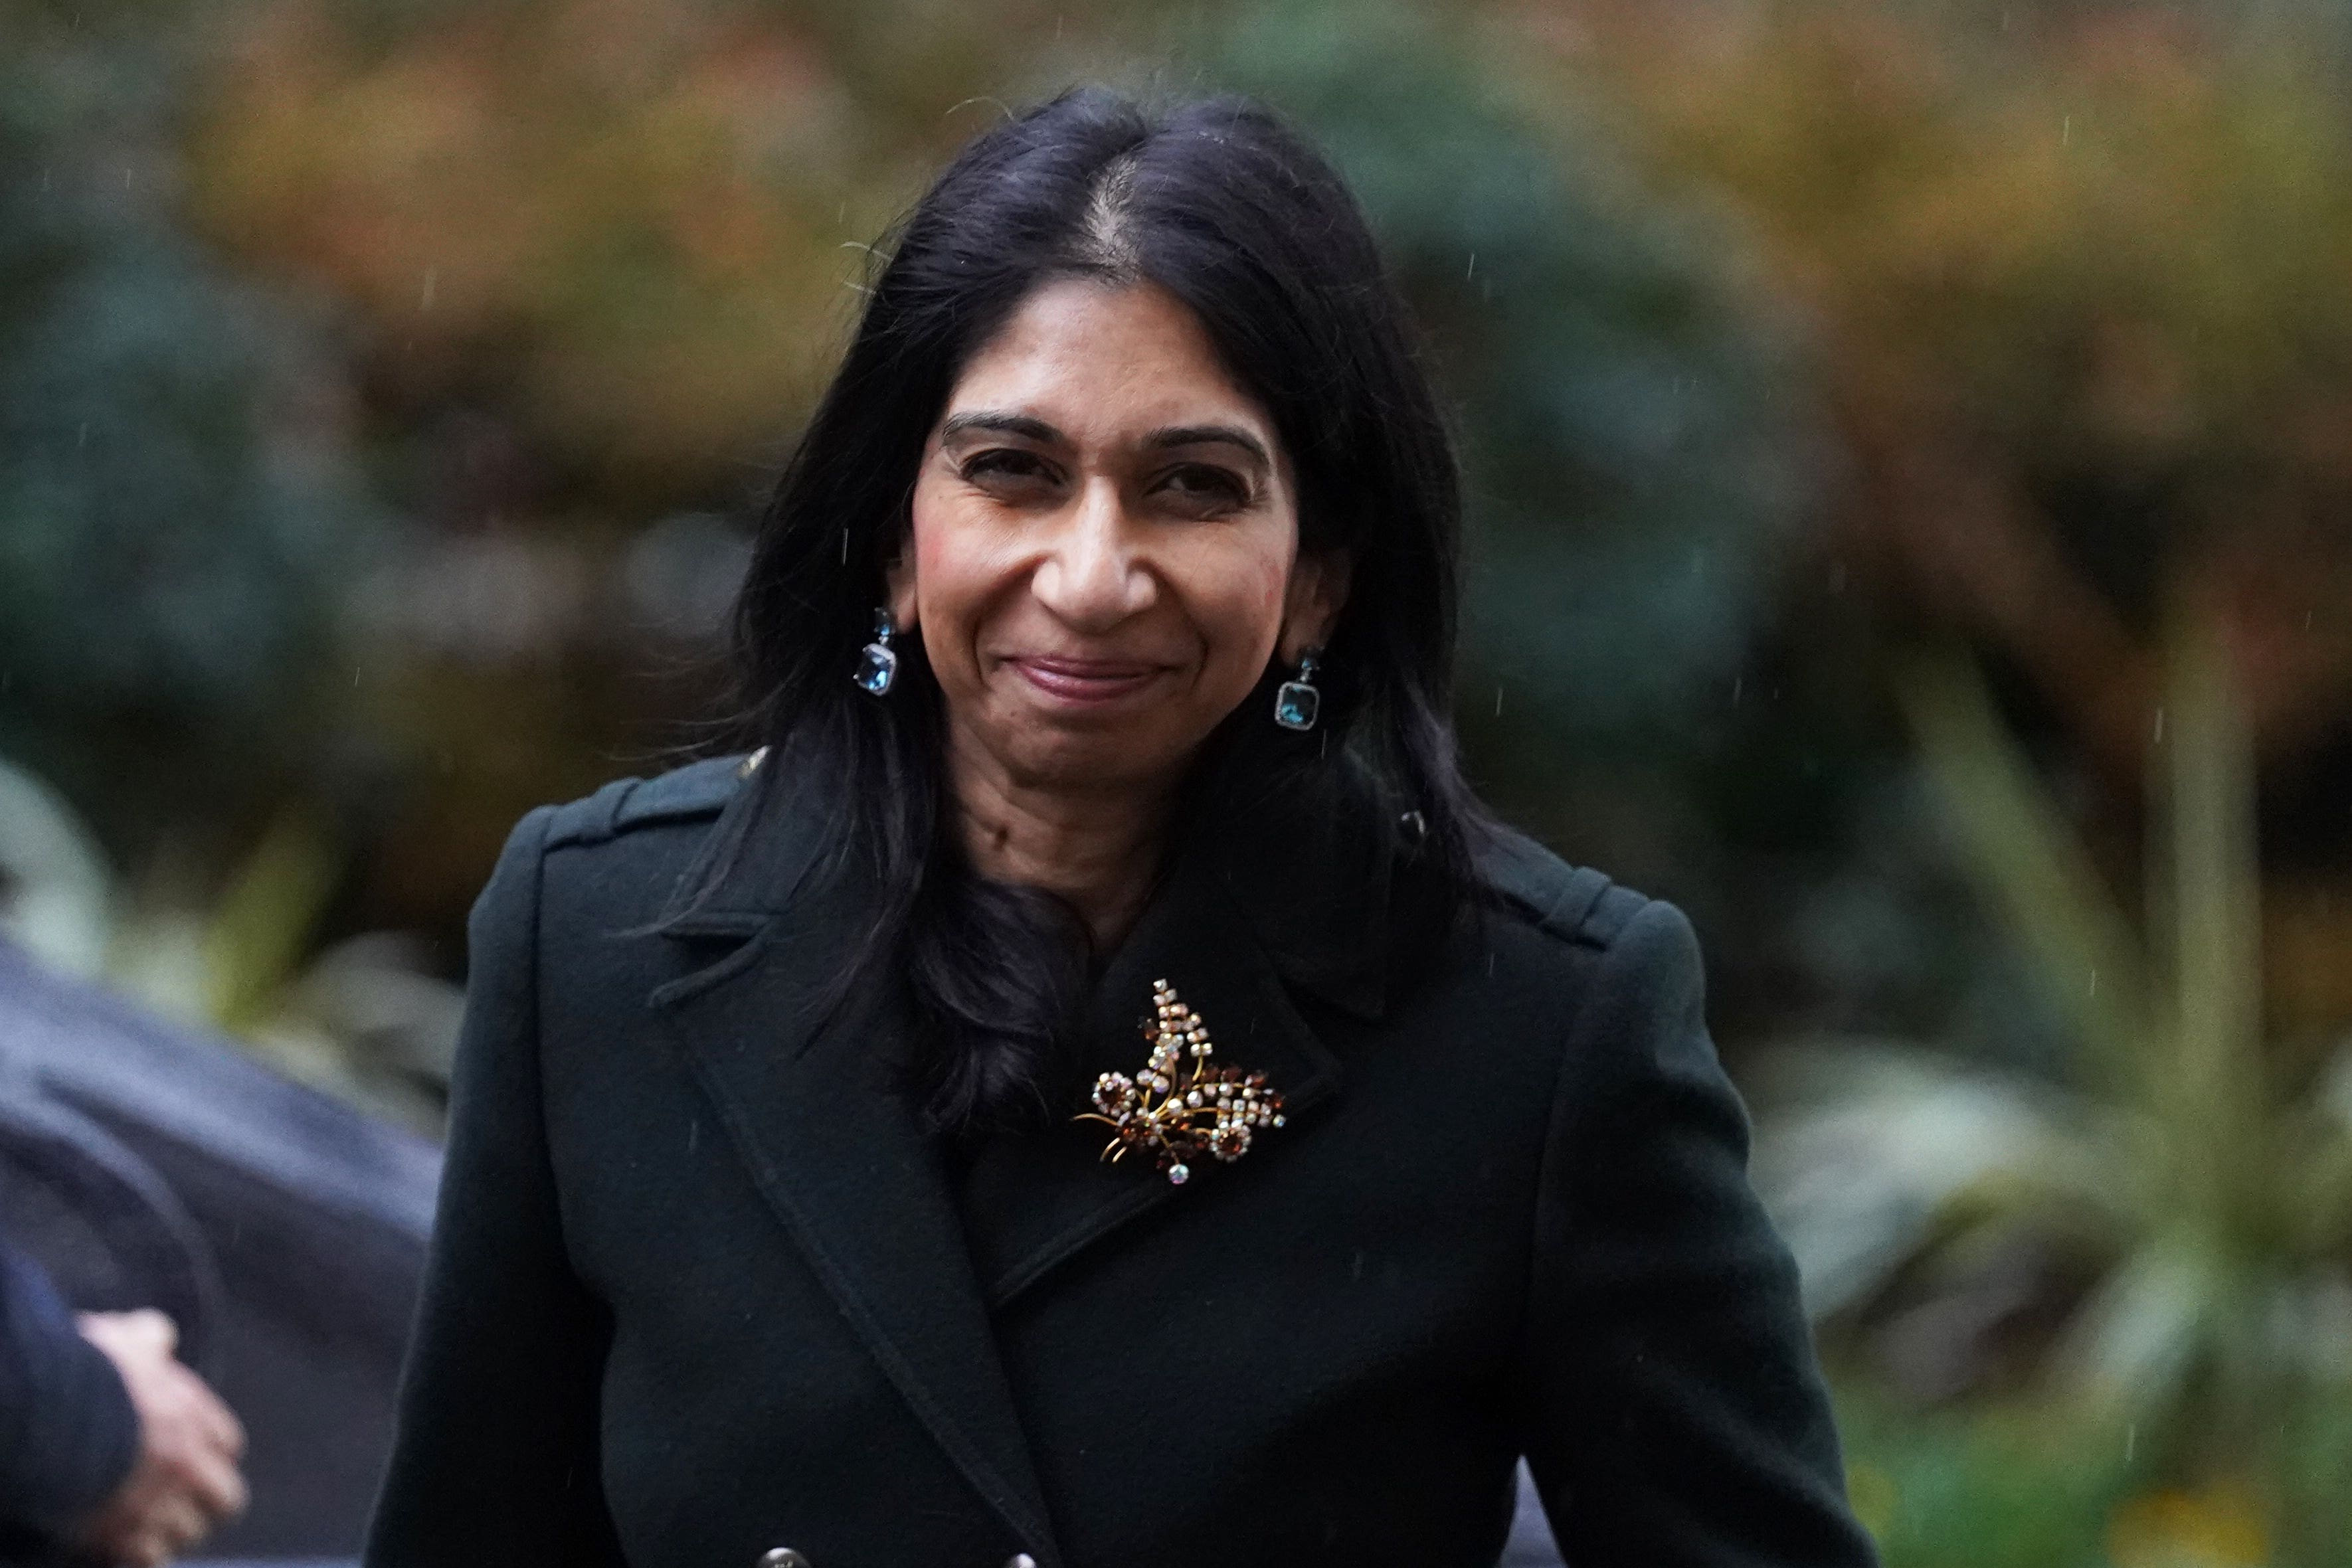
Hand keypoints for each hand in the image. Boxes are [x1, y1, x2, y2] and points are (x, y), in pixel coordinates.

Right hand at [71, 1310, 247, 1567]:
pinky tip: (122, 1545)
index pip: (227, 1446)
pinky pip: (151, 1559)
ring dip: (169, 1531)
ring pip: (187, 1533)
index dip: (209, 1455)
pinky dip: (138, 1555)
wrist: (49, 1415)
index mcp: (194, 1416)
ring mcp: (161, 1502)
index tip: (192, 1459)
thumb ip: (149, 1339)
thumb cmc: (84, 1373)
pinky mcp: (127, 1535)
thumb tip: (159, 1335)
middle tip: (178, 1503)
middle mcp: (188, 1462)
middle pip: (225, 1498)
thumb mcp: (123, 1341)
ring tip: (144, 1526)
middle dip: (205, 1502)